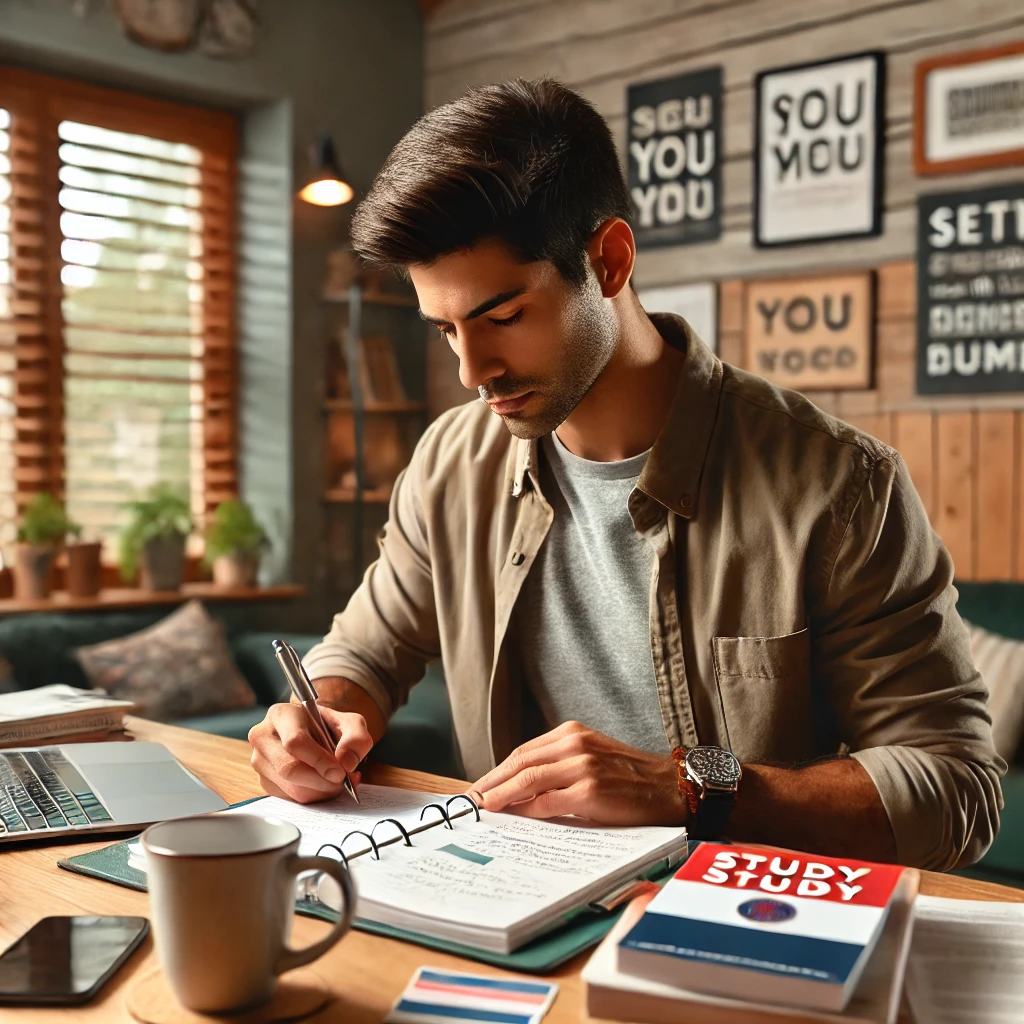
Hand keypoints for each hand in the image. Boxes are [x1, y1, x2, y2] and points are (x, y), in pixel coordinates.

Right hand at [248, 703, 373, 803]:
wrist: (312, 732)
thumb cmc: (328, 726)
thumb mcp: (350, 722)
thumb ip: (356, 737)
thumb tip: (346, 762)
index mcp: (281, 715)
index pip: (295, 741)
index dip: (319, 760)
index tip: (339, 772)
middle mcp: (263, 737)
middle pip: (288, 768)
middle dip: (320, 781)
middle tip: (341, 780)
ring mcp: (260, 761)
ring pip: (290, 788)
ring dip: (319, 791)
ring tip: (336, 781)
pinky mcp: (264, 781)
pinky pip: (290, 798)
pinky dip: (312, 796)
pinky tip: (322, 784)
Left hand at [468, 721, 688, 825]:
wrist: (670, 787)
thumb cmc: (631, 777)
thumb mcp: (592, 756)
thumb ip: (559, 765)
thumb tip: (521, 788)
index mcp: (572, 734)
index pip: (524, 751)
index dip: (498, 771)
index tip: (481, 786)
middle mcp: (575, 745)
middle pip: (520, 762)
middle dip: (492, 782)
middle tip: (473, 799)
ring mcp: (582, 767)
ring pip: (528, 779)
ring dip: (501, 795)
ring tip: (484, 808)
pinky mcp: (590, 792)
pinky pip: (547, 802)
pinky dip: (526, 809)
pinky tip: (514, 816)